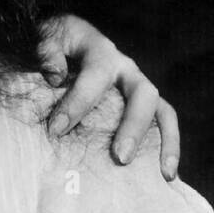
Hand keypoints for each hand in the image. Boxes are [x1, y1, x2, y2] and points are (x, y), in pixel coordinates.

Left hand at [39, 15, 179, 179]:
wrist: (64, 37)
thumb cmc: (53, 42)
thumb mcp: (45, 37)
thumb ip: (47, 52)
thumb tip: (55, 76)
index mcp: (100, 52)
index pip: (95, 77)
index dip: (77, 103)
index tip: (56, 130)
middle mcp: (125, 69)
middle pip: (143, 95)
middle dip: (133, 127)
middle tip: (120, 158)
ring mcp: (136, 86)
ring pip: (163, 111)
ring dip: (167, 143)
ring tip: (165, 175)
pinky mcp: (140, 103)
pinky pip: (162, 124)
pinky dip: (167, 147)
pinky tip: (165, 175)